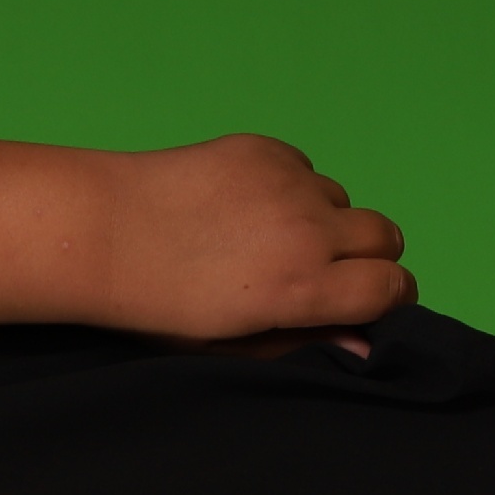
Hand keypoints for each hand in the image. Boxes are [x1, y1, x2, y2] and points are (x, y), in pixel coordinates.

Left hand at [95, 136, 415, 343]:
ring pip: (343, 200)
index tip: (369, 303)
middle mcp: (307, 232)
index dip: (388, 298)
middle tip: (327, 272)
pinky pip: (304, 170)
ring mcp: (288, 184)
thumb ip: (304, 341)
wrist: (102, 233)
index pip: (392, 286)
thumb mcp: (231, 344)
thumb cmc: (158, 304)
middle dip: (368, 257)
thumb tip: (364, 343)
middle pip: (386, 237)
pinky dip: (290, 188)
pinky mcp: (265, 150)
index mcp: (301, 289)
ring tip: (268, 239)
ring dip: (325, 220)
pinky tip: (242, 208)